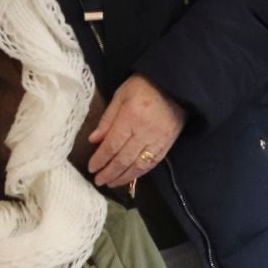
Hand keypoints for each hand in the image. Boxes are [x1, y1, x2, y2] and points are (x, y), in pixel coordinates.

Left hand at [86, 74, 186, 188]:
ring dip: (123, 177)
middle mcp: (145, 132)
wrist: (175, 85)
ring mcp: (158, 140)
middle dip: (109, 172)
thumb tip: (94, 140)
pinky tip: (130, 177)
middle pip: (124, 158)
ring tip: (111, 183)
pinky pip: (152, 163)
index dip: (100, 159)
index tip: (91, 168)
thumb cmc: (143, 86)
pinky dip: (140, 173)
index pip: (112, 145)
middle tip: (98, 181)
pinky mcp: (168, 144)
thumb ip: (107, 119)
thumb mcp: (121, 95)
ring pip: (139, 165)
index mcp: (131, 118)